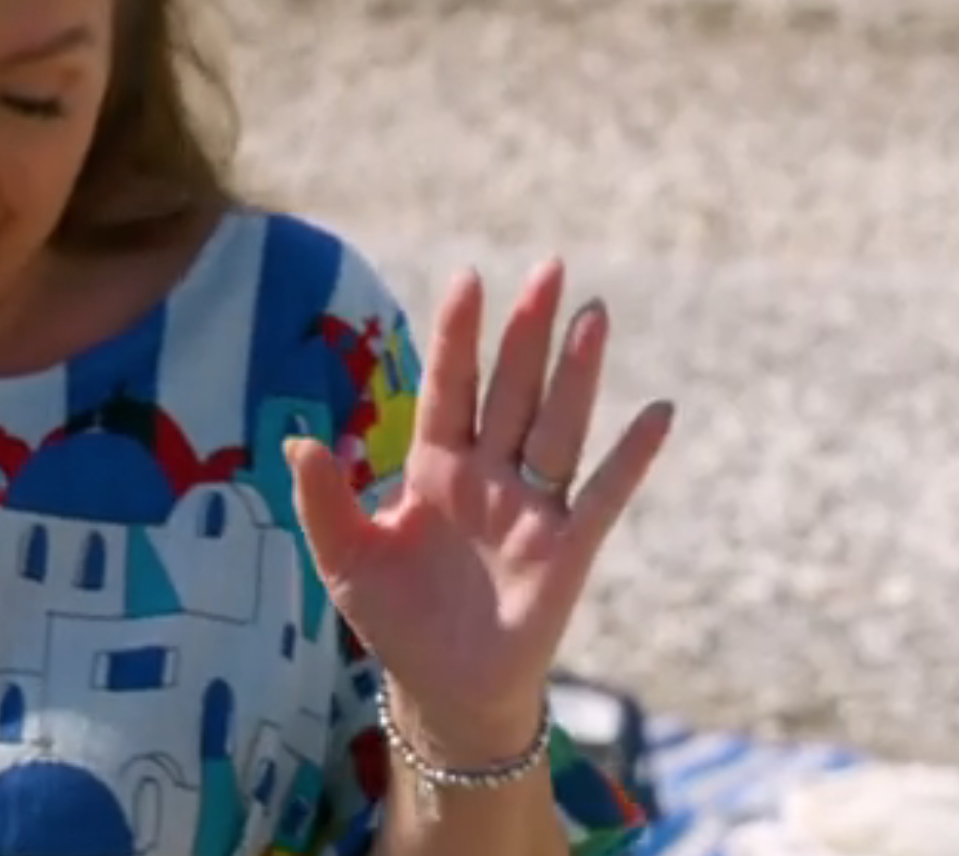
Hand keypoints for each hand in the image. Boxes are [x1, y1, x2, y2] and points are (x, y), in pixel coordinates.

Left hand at [287, 260, 673, 761]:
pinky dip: (633, 456)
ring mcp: (532, 507)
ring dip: (577, 373)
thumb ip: (324, 500)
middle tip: (549, 266)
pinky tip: (660, 413)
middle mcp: (488, 474)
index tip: (469, 277)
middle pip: (511, 389)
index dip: (459, 335)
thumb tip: (299, 439)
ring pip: (557, 425)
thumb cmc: (395, 619)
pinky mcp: (567, 548)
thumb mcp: (345, 558)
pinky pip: (605, 493)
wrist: (445, 690)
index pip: (449, 386)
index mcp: (435, 467)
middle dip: (527, 332)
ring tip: (595, 315)